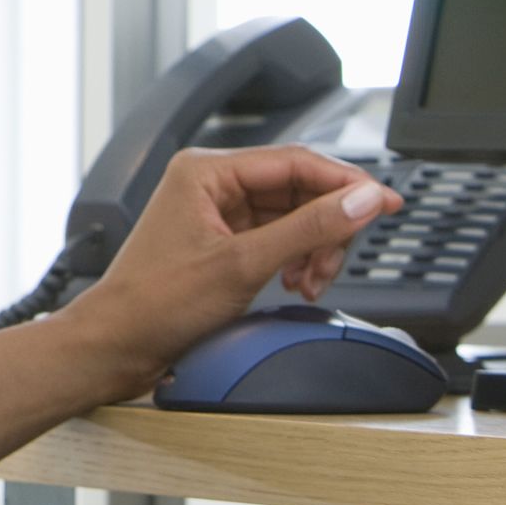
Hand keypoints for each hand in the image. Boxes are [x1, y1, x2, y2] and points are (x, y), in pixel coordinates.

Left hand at [62, 145, 401, 398]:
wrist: (119, 343)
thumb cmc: (156, 301)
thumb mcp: (244, 264)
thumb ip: (308, 229)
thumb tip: (360, 200)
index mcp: (206, 170)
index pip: (296, 161)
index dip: (346, 181)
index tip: (386, 203)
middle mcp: (211, 185)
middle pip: (298, 189)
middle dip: (325, 228)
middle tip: (332, 264)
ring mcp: (217, 214)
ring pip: (292, 217)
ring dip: (312, 250)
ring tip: (308, 283)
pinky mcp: (223, 242)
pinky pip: (277, 239)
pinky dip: (295, 261)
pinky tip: (294, 284)